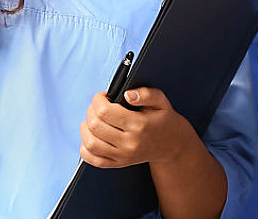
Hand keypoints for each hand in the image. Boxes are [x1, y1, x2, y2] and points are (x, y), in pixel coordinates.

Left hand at [80, 88, 199, 167]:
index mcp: (139, 125)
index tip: (103, 96)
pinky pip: (93, 159)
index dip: (98, 100)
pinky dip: (85, 148)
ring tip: (93, 119)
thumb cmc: (164, 120)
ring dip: (85, 128)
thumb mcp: (161, 102)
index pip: (105, 112)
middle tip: (98, 106)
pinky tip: (91, 137)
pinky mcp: (118, 164)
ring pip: (90, 143)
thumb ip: (146, 94)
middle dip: (91, 110)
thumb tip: (127, 94)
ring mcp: (123, 156)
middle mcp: (129, 143)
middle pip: (95, 126)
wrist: (173, 145)